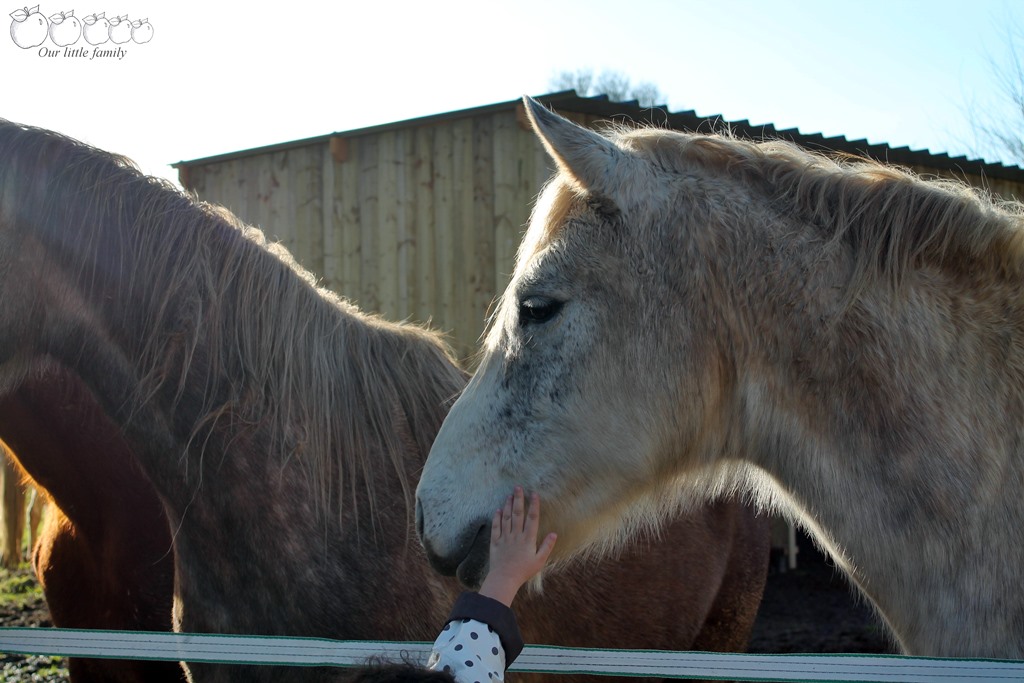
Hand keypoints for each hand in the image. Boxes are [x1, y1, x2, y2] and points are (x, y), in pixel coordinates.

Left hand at [478, 486, 556, 606]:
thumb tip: (554, 534)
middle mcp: (516, 535)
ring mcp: (505, 537)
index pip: (532, 518)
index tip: (534, 494)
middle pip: (517, 514)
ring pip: (506, 518)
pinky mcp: (495, 542)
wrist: (504, 579)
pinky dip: (497, 517)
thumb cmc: (523, 571)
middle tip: (518, 487)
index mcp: (528, 539)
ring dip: (508, 505)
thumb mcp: (539, 561)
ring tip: (510, 495)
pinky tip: (498, 509)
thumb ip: (547, 546)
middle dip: (519, 499)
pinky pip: (496, 527)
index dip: (533, 505)